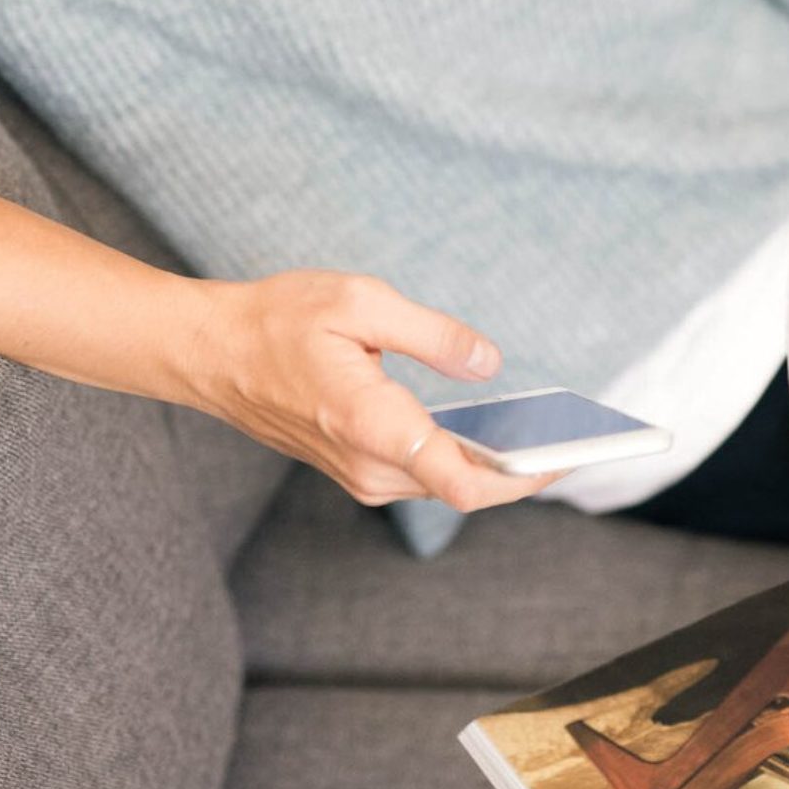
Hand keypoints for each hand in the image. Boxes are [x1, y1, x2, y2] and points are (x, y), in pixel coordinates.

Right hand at [180, 270, 569, 511]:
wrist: (210, 354)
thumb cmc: (277, 320)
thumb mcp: (360, 301)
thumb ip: (432, 334)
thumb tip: (490, 362)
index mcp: (373, 424)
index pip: (463, 481)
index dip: (524, 476)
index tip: (566, 452)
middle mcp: (369, 465)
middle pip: (466, 487)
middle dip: (523, 466)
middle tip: (578, 435)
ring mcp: (360, 474)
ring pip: (445, 482)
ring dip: (494, 463)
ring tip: (548, 431)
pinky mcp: (356, 469)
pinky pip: (422, 473)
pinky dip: (461, 457)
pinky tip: (494, 430)